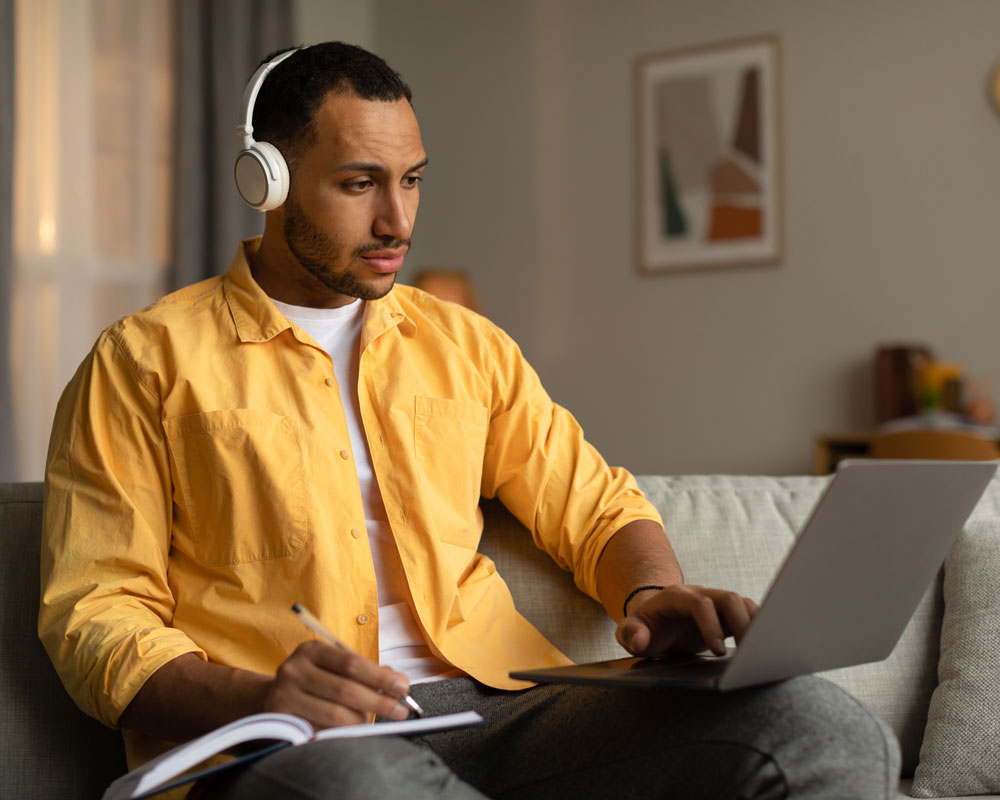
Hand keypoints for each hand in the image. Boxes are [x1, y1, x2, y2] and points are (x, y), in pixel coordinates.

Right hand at [262, 641, 411, 728]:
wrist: (270, 700)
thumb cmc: (313, 682)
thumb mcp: (333, 668)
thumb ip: (364, 672)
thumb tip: (398, 682)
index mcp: (311, 650)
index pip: (351, 663)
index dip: (380, 677)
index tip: (403, 687)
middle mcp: (294, 669)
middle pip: (345, 689)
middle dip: (378, 702)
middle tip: (400, 711)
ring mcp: (284, 696)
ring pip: (335, 715)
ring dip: (361, 721)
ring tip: (373, 723)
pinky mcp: (281, 722)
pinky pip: (320, 732)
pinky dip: (341, 735)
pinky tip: (352, 733)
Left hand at [616, 585, 758, 657]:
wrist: (655, 619)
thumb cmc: (645, 627)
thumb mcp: (630, 632)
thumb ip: (630, 634)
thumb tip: (640, 641)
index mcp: (676, 597)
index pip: (699, 603)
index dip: (710, 624)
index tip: (717, 651)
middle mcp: (699, 594)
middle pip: (728, 598)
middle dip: (741, 623)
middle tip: (748, 653)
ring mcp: (715, 602)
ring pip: (743, 603)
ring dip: (755, 624)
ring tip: (762, 651)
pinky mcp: (727, 615)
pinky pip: (749, 613)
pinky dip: (759, 626)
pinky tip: (764, 647)